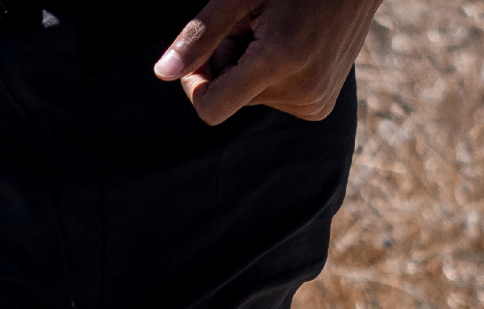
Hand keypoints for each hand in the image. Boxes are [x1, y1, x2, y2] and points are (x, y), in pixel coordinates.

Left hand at [153, 0, 383, 126]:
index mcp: (280, 60)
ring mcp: (314, 103)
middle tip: (252, 24)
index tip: (196, 58)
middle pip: (232, 99)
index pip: (211, 108)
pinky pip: (274, 100)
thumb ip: (202, 35)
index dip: (194, 86)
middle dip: (230, 64)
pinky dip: (272, 76)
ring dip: (251, 67)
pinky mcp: (320, 106)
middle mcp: (301, 90)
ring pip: (252, 98)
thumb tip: (162, 73)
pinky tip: (290, 45)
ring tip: (275, 30)